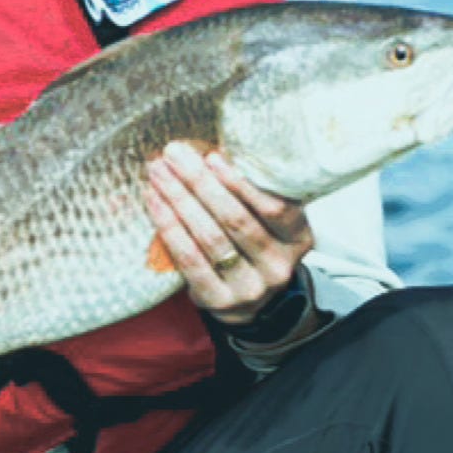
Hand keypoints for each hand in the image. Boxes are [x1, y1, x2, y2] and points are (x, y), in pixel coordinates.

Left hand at [144, 141, 313, 326]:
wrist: (247, 302)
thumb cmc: (250, 246)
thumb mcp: (264, 221)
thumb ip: (249, 192)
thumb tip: (210, 150)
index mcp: (298, 239)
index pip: (275, 209)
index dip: (241, 182)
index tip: (211, 156)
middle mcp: (278, 266)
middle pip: (236, 220)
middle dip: (200, 182)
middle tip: (175, 154)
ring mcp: (250, 288)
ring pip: (210, 238)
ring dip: (180, 199)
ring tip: (159, 172)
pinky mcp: (219, 300)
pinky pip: (189, 259)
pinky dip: (169, 226)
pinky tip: (155, 201)